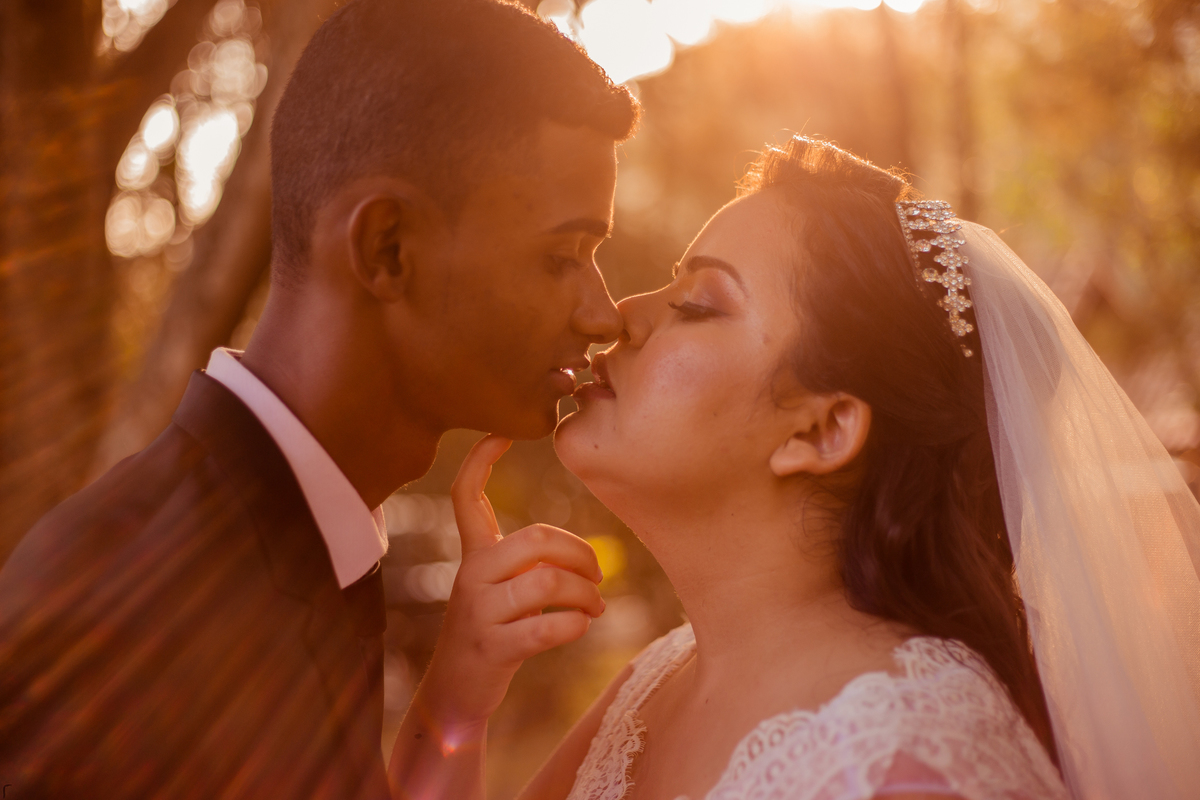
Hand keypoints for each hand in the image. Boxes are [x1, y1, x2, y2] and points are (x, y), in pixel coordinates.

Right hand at [415, 435, 604, 739]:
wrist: (454, 695)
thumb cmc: (492, 632)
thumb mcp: (499, 589)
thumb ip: (531, 564)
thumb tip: (588, 560)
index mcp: (473, 555)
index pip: (466, 496)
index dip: (481, 460)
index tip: (503, 429)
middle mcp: (471, 576)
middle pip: (536, 540)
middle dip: (581, 554)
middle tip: (599, 575)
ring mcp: (479, 613)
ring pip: (548, 583)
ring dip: (586, 595)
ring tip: (596, 607)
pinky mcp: (493, 648)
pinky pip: (548, 628)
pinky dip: (575, 626)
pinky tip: (579, 627)